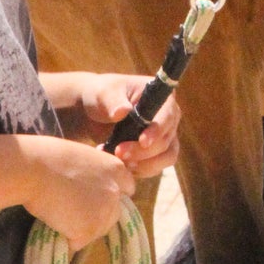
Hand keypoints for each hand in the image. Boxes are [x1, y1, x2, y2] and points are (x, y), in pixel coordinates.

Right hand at [17, 136, 135, 250]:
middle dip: (97, 216)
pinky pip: (79, 242)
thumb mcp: (82, 157)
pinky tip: (55, 224)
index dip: (111, 195)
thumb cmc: (48, 157)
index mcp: (116, 169)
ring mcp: (104, 212)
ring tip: (60, 216)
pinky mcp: (88, 229)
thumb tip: (90, 187)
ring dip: (82, 229)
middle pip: (114, 214)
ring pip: (98, 230)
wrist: (33, 168)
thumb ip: (94, 173)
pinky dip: (67, 239)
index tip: (97, 199)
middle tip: (74, 212)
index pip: (128, 189)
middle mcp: (116, 192)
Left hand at [47, 71, 181, 183]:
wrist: (94, 114)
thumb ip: (112, 101)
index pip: (167, 116)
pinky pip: (154, 167)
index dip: (157, 131)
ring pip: (165, 158)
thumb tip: (123, 111)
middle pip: (166, 141)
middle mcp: (169, 118)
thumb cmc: (101, 96)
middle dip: (143, 152)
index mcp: (163, 98)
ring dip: (143, 165)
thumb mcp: (103, 93)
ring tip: (118, 160)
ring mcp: (165, 137)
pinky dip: (137, 169)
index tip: (142, 141)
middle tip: (118, 152)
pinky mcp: (157, 154)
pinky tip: (117, 163)